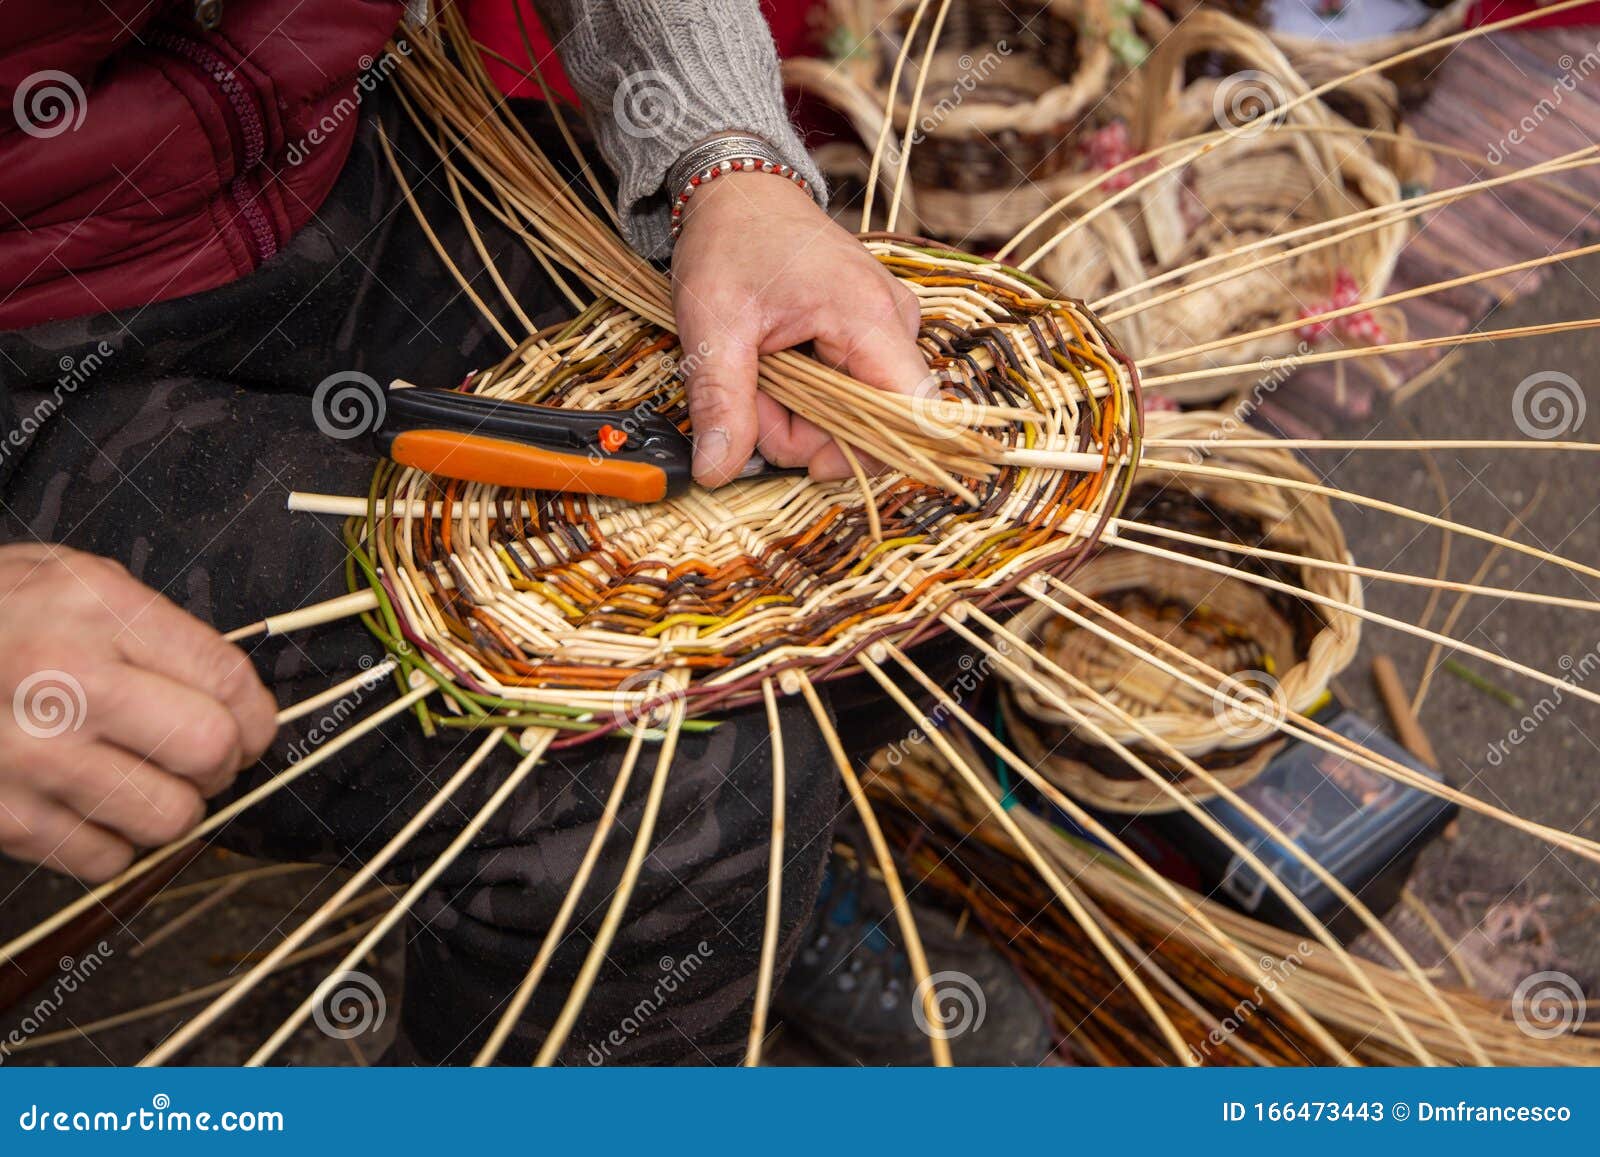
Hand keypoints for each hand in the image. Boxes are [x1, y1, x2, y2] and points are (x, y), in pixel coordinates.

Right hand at [0, 545, 277, 880]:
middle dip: (223, 760)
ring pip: (169, 817)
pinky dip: (115, 842)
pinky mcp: (3, 818)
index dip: (256, 713)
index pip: (224, 679)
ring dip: (173, 805)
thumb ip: (158, 630)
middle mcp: (65, 685)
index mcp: (96, 612)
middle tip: (203, 755)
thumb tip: (233, 695)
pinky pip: (107, 859)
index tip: (250, 724)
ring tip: (144, 777)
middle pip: (209, 752)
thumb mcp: (74, 580)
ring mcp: (30, 757)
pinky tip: (92, 804)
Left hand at [671, 171, 928, 485]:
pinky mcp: (872, 330)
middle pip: (875, 421)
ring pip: (858, 410)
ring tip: (757, 373)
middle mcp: (895, 321)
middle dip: (807, 430)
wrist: (738, 191)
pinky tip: (777, 367)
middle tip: (752, 396)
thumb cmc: (730, 243)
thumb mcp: (713, 327)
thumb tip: (718, 472)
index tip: (808, 462)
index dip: (864, 452)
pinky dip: (808, 393)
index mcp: (870, 317)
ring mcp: (887, 325)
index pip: (909, 414)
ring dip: (800, 413)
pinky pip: (851, 388)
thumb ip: (722, 403)